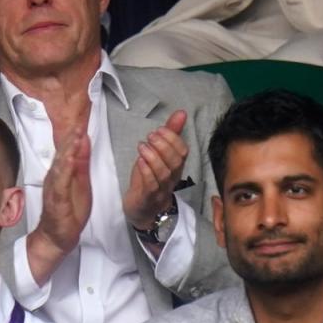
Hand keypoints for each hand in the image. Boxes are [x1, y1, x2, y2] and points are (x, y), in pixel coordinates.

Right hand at [33, 129, 91, 255]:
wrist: (56, 237)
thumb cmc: (68, 211)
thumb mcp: (81, 183)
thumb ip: (82, 162)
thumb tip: (84, 141)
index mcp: (61, 172)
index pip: (67, 150)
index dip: (74, 136)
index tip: (82, 122)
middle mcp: (55, 178)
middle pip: (62, 155)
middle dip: (70, 139)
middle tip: (79, 124)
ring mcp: (54, 189)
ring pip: (60, 167)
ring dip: (68, 152)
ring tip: (75, 139)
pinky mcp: (57, 202)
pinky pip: (60, 185)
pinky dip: (65, 172)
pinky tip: (69, 162)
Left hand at [123, 110, 188, 229]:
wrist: (142, 210)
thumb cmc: (150, 179)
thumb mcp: (159, 154)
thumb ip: (170, 134)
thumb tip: (181, 113)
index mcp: (176, 167)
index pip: (183, 152)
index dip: (173, 139)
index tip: (159, 129)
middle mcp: (171, 178)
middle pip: (175, 162)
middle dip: (163, 145)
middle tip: (150, 136)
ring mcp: (160, 189)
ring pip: (163, 173)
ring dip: (153, 156)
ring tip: (142, 146)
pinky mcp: (147, 197)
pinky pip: (150, 185)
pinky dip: (146, 171)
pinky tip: (139, 161)